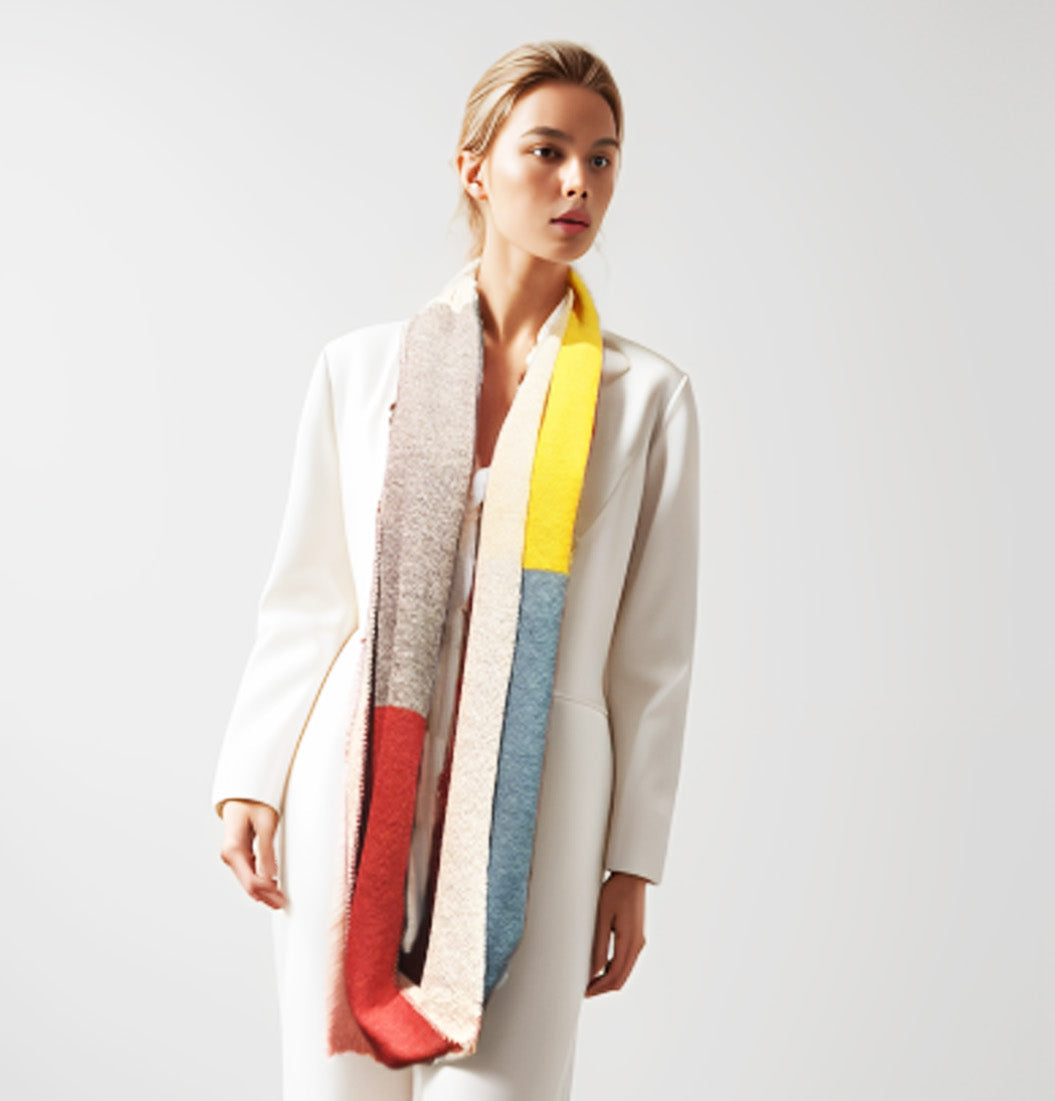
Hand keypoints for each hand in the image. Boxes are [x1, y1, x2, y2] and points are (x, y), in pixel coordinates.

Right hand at [219, 799, 286, 908]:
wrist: (244, 793)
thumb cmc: (255, 803)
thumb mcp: (266, 823)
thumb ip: (266, 850)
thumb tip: (270, 876)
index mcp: (232, 849)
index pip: (251, 880)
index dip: (267, 891)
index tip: (281, 898)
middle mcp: (229, 855)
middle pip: (248, 883)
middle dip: (266, 895)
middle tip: (283, 904)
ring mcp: (233, 855)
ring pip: (248, 879)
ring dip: (263, 890)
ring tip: (279, 900)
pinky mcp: (239, 853)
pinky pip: (249, 871)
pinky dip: (261, 880)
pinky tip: (271, 887)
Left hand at [586, 871, 647, 995]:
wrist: (632, 875)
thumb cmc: (616, 891)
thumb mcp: (603, 918)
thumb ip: (599, 946)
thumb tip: (593, 972)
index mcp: (630, 942)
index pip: (615, 976)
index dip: (599, 987)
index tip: (584, 992)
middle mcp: (637, 945)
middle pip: (621, 978)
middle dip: (603, 987)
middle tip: (584, 990)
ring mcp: (639, 941)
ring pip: (624, 971)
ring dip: (608, 979)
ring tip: (589, 979)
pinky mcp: (636, 936)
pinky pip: (626, 961)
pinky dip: (614, 969)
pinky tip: (600, 967)